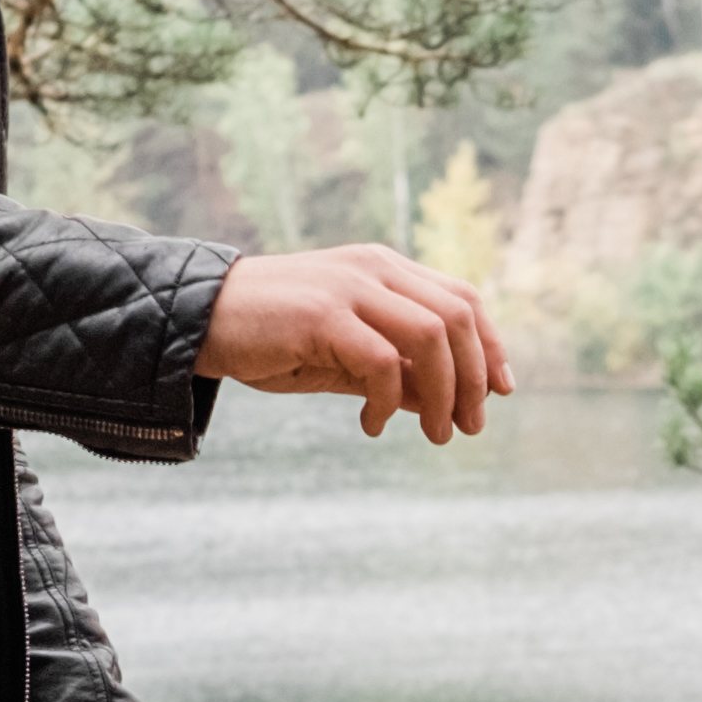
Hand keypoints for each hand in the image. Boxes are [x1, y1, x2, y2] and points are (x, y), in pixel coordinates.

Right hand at [199, 243, 512, 442]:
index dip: (491, 345)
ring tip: (433, 433)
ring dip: (444, 394)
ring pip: (431, 337)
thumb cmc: (272, 339)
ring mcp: (350, 288)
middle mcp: (375, 269)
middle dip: (476, 378)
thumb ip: (395, 372)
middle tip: (469, 427)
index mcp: (385, 268)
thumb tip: (445, 403)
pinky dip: (388, 402)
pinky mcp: (323, 315)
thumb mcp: (343, 357)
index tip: (501, 391)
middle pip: (458, 316)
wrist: (200, 321)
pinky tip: (370, 425)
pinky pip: (382, 362)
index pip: (462, 298)